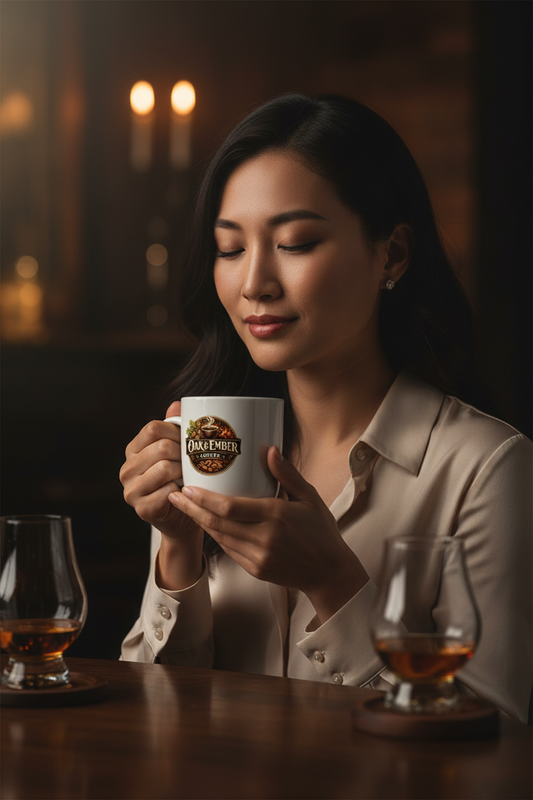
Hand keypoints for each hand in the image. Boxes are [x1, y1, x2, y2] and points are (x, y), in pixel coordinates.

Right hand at [119, 401, 203, 586]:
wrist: (184, 518)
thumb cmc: (183, 481)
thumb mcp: (179, 452)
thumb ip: (175, 428)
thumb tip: (177, 404)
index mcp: (133, 450)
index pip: (153, 428)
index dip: (176, 432)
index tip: (189, 442)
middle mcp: (126, 469)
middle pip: (160, 447)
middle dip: (183, 454)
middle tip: (192, 464)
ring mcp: (130, 490)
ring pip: (164, 468)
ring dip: (183, 473)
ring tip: (188, 478)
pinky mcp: (141, 509)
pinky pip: (167, 492)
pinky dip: (181, 492)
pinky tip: (183, 494)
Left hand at [169, 447, 368, 622]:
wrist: (329, 572)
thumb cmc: (321, 531)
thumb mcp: (309, 497)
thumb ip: (287, 473)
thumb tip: (269, 449)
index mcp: (276, 516)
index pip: (229, 507)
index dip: (203, 498)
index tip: (188, 486)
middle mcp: (264, 538)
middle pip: (217, 523)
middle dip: (192, 509)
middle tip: (176, 494)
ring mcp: (258, 557)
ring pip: (219, 537)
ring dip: (200, 521)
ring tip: (185, 506)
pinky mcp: (255, 569)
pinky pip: (228, 550)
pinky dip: (216, 535)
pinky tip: (207, 522)